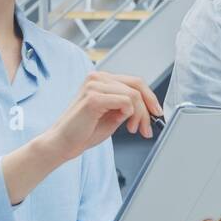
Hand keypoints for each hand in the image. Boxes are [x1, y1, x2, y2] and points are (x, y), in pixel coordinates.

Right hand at [39, 71, 161, 162]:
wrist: (63, 143)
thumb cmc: (84, 131)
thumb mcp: (113, 115)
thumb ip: (127, 106)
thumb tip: (148, 107)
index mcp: (101, 79)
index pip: (134, 82)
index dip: (150, 97)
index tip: (156, 112)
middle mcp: (97, 78)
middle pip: (137, 86)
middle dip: (148, 107)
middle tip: (148, 126)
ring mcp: (94, 85)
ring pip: (134, 95)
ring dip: (140, 115)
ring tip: (134, 129)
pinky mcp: (93, 97)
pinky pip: (126, 102)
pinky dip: (130, 114)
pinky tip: (124, 125)